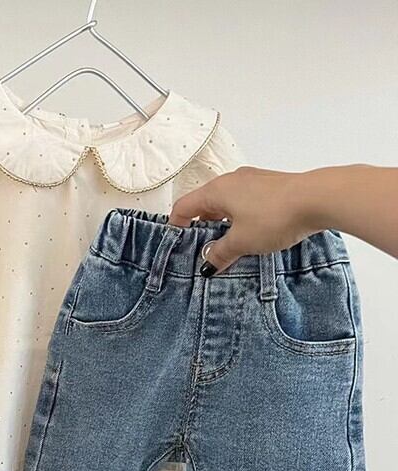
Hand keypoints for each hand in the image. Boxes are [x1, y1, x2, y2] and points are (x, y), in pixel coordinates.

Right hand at [170, 167, 323, 272]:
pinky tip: (250, 235)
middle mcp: (231, 181)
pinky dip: (240, 218)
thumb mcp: (242, 242)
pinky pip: (245, 202)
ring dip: (222, 224)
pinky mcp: (270, 186)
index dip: (176, 226)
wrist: (319, 198)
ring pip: (226, 203)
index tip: (176, 244)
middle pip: (205, 204)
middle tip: (202, 250)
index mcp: (216, 190)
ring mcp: (252, 181)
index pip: (184, 206)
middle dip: (201, 228)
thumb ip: (220, 254)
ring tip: (228, 246)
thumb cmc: (275, 216)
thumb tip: (207, 264)